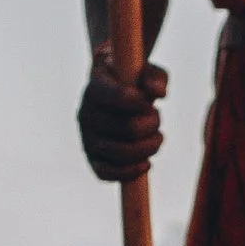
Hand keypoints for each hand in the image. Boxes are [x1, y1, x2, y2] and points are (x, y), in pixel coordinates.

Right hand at [80, 52, 166, 181]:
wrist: (112, 96)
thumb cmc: (132, 81)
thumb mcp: (145, 71)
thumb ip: (154, 76)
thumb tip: (158, 93)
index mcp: (95, 89)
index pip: (117, 97)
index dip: (140, 103)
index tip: (149, 103)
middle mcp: (86, 115)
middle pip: (129, 128)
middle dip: (152, 125)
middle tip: (157, 118)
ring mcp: (87, 139)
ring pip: (122, 153)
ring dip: (149, 148)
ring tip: (157, 138)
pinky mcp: (93, 160)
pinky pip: (107, 174)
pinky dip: (130, 172)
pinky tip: (147, 163)